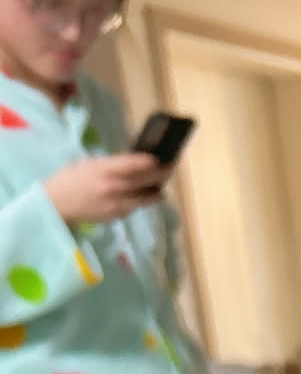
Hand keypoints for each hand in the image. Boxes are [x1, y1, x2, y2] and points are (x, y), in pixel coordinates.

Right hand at [44, 152, 166, 226]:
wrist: (57, 205)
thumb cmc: (71, 179)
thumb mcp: (90, 164)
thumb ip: (113, 164)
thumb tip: (135, 162)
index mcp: (105, 170)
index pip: (135, 165)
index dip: (152, 162)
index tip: (163, 157)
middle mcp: (114, 188)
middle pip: (147, 181)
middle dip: (161, 173)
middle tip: (170, 167)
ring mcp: (118, 205)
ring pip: (147, 197)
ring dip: (156, 189)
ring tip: (160, 182)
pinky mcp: (118, 216)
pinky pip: (136, 206)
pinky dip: (141, 199)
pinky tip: (143, 193)